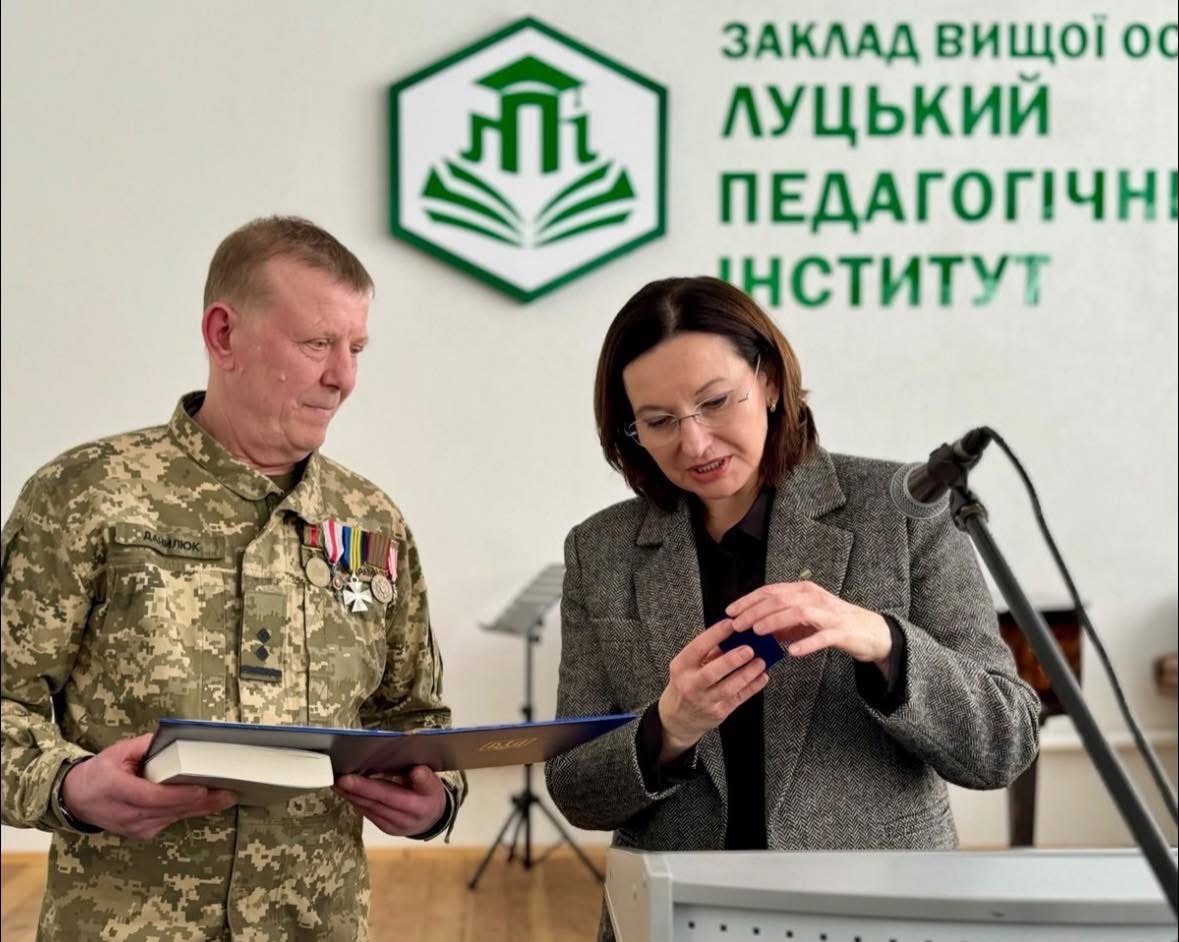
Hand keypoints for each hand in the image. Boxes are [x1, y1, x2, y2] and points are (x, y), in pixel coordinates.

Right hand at [61, 733, 237, 839]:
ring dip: (201, 808)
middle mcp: (127, 814)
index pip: (152, 797)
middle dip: (202, 802)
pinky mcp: (143, 833)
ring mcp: (135, 828)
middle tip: (230, 792)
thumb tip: (175, 738)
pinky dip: (188, 811)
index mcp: (116, 789)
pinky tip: (207, 802)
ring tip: (227, 796)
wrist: (77, 799)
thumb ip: (146, 745)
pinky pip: (171, 821)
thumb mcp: (119, 751)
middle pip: (170, 810)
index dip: (179, 795)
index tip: (203, 789)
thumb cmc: (100, 771)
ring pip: (174, 817)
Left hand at [333, 765, 446, 836]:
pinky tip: (346, 791)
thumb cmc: (431, 795)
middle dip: (352, 790)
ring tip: (335, 781)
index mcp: (417, 806)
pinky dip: (355, 801)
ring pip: (367, 809)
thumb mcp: (434, 784)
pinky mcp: (384, 828)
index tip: (347, 779)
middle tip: (334, 777)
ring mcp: (392, 826)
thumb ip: (424, 778)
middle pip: (374, 802)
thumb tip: (416, 771)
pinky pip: (367, 813)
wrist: (433, 819)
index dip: (366, 787)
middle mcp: (403, 818)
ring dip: (349, 795)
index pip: (388, 795)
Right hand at [657, 619, 768, 761]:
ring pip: (728, 688)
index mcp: (681, 667)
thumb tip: (733, 635)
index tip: (731, 624)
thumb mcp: (688, 666)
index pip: (697, 648)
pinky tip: (762, 676)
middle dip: (732, 660)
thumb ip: (708, 652)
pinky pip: (738, 698)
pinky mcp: (718, 713)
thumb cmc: (685, 684)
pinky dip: (752, 687)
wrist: (678, 718)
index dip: (714, 635)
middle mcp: (690, 685)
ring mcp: (704, 701)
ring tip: (761, 662)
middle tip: (750, 648)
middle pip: (712, 672)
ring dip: (747, 674)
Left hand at [727, 581, 891, 677]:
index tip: (730, 612)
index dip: (748, 601)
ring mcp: (829, 613)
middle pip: (780, 600)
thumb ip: (781, 621)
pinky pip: (822, 637)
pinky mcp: (841, 631)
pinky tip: (791, 652)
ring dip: (775, 622)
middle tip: (737, 625)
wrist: (870, 632)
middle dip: (755, 612)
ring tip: (757, 632)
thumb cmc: (832, 623)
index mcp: (803, 590)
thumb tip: (752, 628)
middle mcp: (815, 597)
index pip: (770, 591)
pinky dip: (806, 643)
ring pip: (798, 613)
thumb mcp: (803, 619)